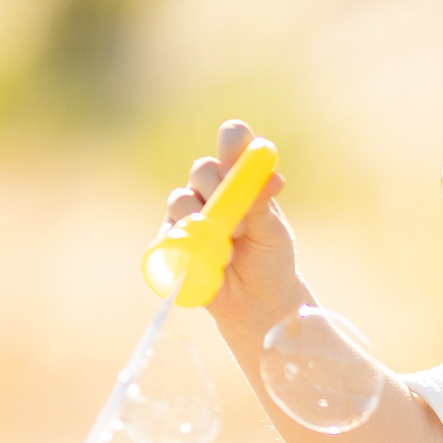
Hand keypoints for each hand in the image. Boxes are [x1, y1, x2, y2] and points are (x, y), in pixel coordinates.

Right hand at [167, 118, 301, 338]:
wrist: (258, 300)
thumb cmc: (270, 259)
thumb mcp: (273, 232)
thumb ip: (264, 204)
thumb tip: (273, 178)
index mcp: (238, 178)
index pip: (231, 143)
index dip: (232, 141)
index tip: (238, 146)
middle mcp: (210, 189)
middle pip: (202, 169)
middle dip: (218, 188)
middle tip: (243, 222)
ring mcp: (187, 213)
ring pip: (180, 199)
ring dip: (204, 221)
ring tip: (229, 248)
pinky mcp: (171, 240)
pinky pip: (169, 234)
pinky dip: (188, 247)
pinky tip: (209, 261)